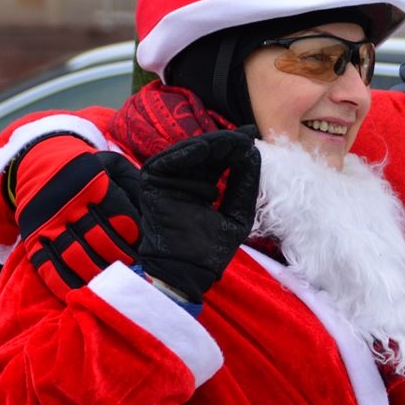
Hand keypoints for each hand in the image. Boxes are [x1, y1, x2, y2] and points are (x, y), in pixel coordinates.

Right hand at [13, 136, 140, 298]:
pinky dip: (65, 284)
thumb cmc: (87, 169)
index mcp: (93, 183)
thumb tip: (152, 213)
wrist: (40, 162)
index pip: (119, 215)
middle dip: (120, 258)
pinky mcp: (34, 240)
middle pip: (99, 239)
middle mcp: (70, 205)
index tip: (145, 250)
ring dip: (98, 274)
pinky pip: (48, 267)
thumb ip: (133, 185)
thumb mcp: (112, 165)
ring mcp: (50, 224)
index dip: (133, 236)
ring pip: (76, 256)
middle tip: (136, 272)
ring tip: (115, 285)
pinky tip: (83, 293)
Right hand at [137, 129, 259, 302]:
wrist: (188, 271)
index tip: (253, 133)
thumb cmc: (211, 248)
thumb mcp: (237, 211)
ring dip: (211, 144)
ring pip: (189, 152)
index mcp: (201, 185)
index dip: (235, 145)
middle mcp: (183, 179)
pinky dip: (186, 153)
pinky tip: (204, 147)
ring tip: (231, 140)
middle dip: (226, 142)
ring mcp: (166, 179)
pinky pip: (169, 161)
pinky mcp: (151, 181)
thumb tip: (251, 149)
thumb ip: (244, 182)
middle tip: (244, 135)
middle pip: (205, 152)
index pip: (219, 159)